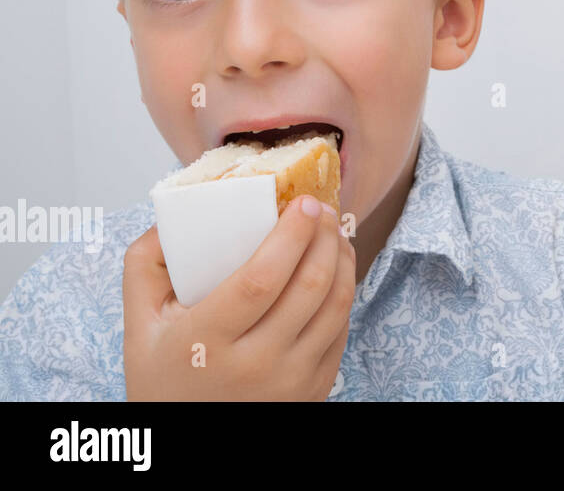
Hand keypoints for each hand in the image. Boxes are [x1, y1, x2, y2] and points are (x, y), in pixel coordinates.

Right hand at [123, 195, 354, 400]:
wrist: (188, 439)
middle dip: (325, 237)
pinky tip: (337, 271)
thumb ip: (146, 265)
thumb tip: (172, 216)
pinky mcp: (314, 390)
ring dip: (344, 260)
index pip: (262, 278)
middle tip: (322, 210)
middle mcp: (255, 365)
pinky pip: (341, 331)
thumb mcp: (139, 325)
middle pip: (310, 286)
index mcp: (207, 342)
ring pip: (336, 306)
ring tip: (334, 234)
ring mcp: (290, 381)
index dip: (291, 235)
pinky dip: (345, 293)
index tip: (303, 203)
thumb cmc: (164, 376)